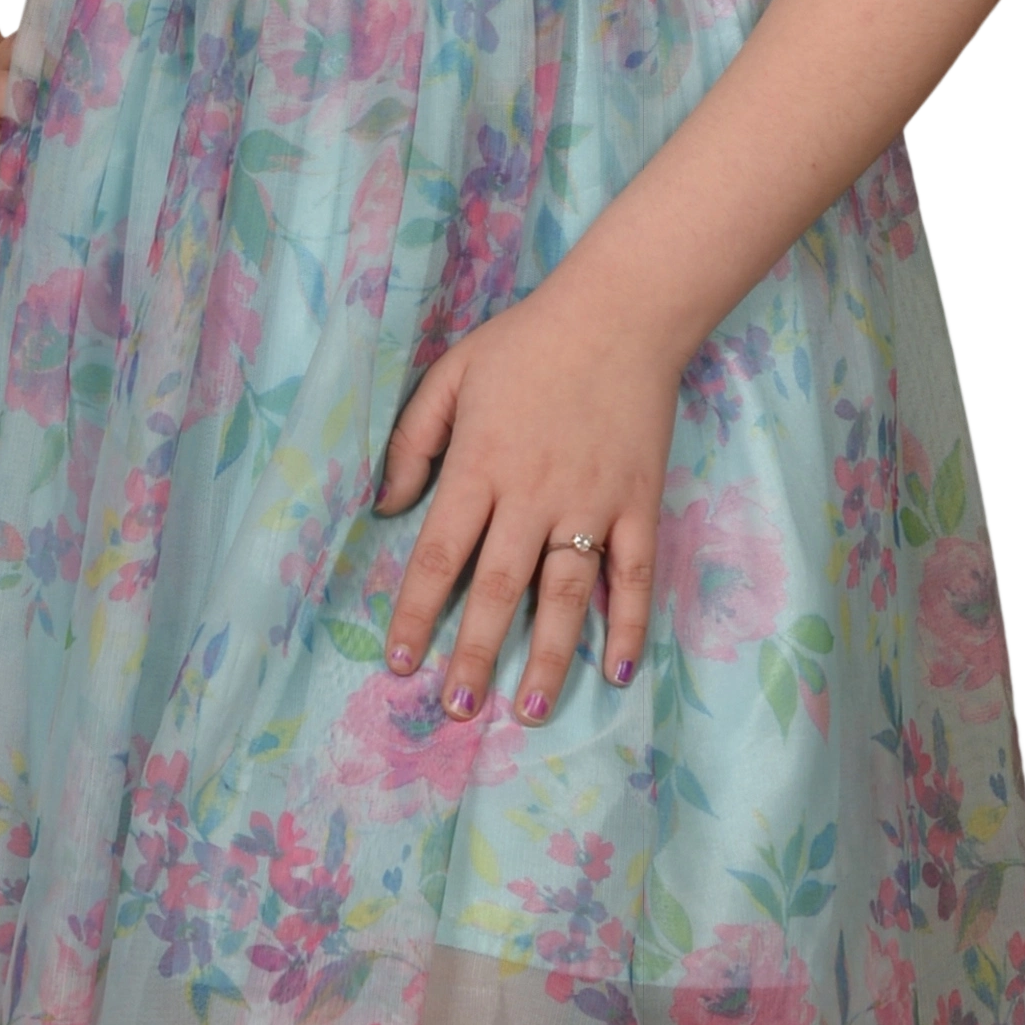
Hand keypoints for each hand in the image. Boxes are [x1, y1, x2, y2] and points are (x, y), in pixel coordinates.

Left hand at [373, 271, 682, 725]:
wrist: (621, 314)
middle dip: (475, 652)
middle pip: (498, 588)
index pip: (440, 553)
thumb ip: (413, 440)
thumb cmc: (527, 343)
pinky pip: (632, 576)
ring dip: (548, 657)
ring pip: (565, 595)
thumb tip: (385, 506)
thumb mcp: (452, 374)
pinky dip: (628, 625)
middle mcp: (533, 494)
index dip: (417, 612)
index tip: (401, 662)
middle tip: (457, 708)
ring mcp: (591, 503)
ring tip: (527, 709)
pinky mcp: (638, 504)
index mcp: (481, 465)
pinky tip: (617, 670)